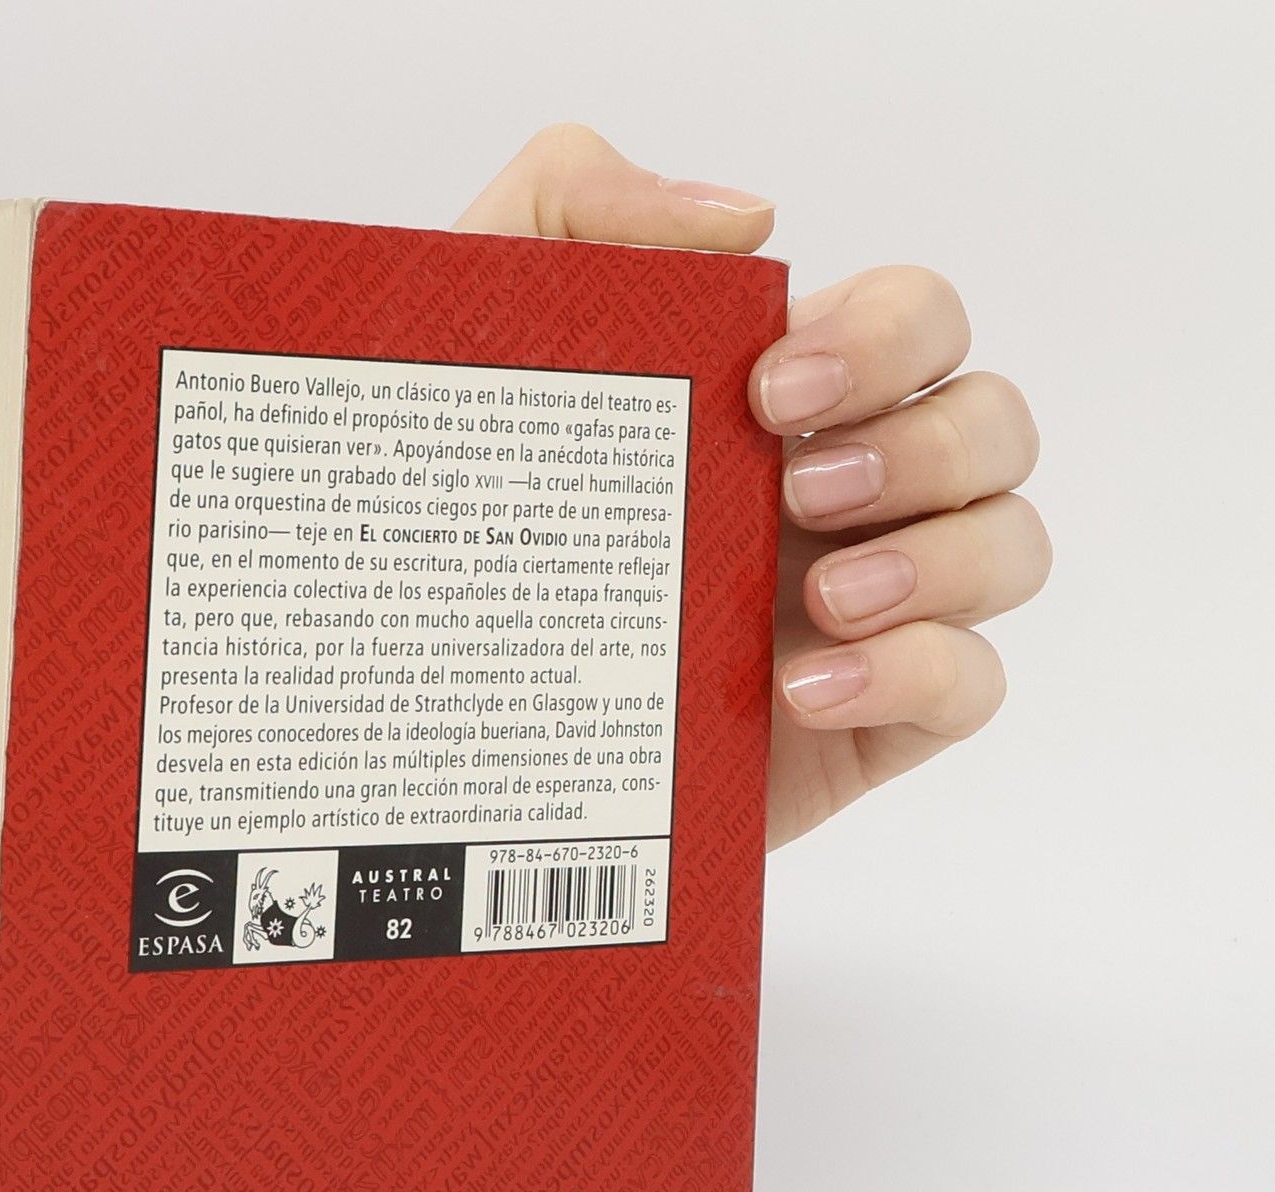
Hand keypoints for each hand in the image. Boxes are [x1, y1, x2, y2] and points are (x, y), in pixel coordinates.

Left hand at [453, 124, 1048, 849]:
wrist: (448, 712)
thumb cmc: (472, 525)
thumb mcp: (479, 341)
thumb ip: (570, 204)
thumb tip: (747, 215)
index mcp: (785, 401)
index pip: (916, 319)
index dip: (886, 336)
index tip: (770, 388)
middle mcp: (849, 492)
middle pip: (992, 423)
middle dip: (922, 444)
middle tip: (794, 491)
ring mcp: (869, 608)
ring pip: (1010, 545)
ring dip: (943, 558)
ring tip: (819, 599)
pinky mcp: (867, 719)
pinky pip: (971, 685)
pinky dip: (916, 674)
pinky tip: (807, 690)